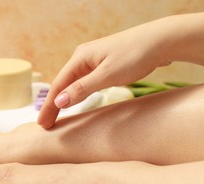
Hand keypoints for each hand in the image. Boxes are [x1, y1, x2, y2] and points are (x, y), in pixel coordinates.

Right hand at [37, 19, 170, 128]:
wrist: (161, 40)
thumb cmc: (134, 55)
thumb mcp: (107, 75)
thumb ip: (82, 89)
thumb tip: (59, 102)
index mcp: (80, 58)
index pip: (58, 86)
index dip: (49, 106)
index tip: (42, 124)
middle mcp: (83, 58)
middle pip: (62, 84)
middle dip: (53, 104)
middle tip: (46, 124)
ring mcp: (94, 60)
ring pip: (73, 83)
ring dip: (64, 100)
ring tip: (56, 116)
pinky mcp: (104, 64)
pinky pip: (84, 82)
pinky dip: (77, 94)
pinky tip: (76, 100)